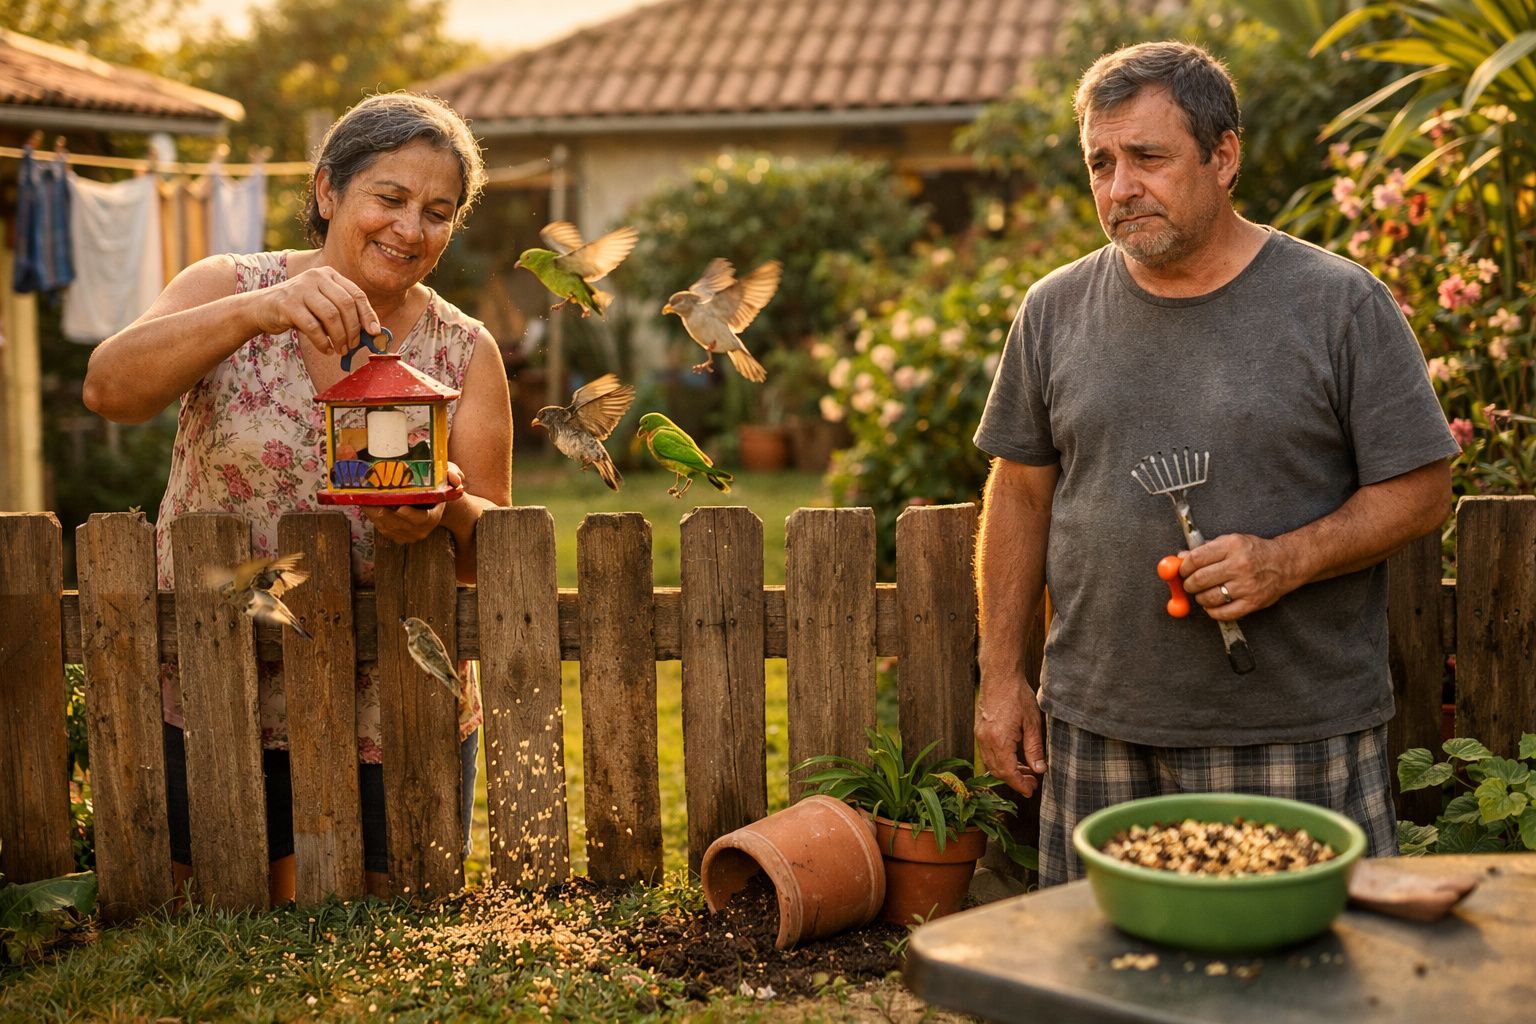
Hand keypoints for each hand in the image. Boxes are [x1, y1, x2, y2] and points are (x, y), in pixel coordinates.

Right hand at [256, 267, 381, 356]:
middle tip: (353, 346)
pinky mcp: (288, 304)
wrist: (261, 307)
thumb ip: (343, 314)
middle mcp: (316, 277)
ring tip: (340, 350)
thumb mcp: (322, 305)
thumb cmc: (299, 309)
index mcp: (329, 275)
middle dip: (353, 329)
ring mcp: (301, 288)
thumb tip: (371, 334)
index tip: (375, 332)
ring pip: (331, 316)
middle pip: (346, 305)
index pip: (356, 294)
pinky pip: (313, 326)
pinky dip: (322, 342)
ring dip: (339, 337)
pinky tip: (325, 349)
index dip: (368, 315)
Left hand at [365, 463, 462, 544]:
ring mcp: (407, 535)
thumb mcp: (446, 477)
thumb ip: (452, 474)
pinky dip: (373, 517)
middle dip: (380, 510)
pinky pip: (381, 528)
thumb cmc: (438, 488)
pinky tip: (367, 505)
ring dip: (373, 512)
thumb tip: (456, 478)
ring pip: (385, 526)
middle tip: (369, 497)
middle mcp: (420, 530)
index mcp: (432, 517)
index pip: (421, 519)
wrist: (433, 505)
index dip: (410, 515)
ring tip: (363, 498)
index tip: (400, 508)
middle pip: (396, 522)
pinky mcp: (397, 537)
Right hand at [975, 670, 1046, 797]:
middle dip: (1014, 780)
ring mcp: (980, 735)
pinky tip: (1014, 758)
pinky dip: (1001, 761)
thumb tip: (1039, 769)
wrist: (1000, 676)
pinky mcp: (980, 730)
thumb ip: (1034, 749)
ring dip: (1007, 771)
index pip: (1008, 773)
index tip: (1031, 790)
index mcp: (999, 740)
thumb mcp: (1032, 723)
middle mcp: (986, 740)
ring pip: (992, 764)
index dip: (1020, 784)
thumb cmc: (1017, 695)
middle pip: (998, 771)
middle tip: (1032, 782)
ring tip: (1026, 770)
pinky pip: (988, 753)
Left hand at [1179, 533, 1294, 618]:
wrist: (1285, 563)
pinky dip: (1212, 612)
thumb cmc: (1254, 552)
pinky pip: (1224, 613)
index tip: (1182, 571)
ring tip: (1202, 594)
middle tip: (1189, 585)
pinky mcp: (1253, 602)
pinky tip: (1213, 605)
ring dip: (1199, 598)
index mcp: (1232, 546)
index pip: (1196, 559)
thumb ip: (1205, 549)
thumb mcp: (1230, 542)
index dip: (1183, 567)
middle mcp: (1239, 565)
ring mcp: (1247, 585)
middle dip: (1188, 584)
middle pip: (1200, 579)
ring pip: (1209, 598)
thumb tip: (1179, 557)